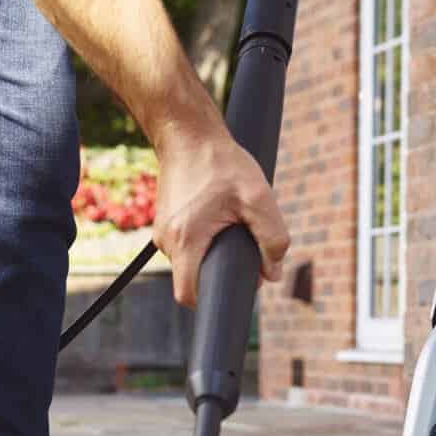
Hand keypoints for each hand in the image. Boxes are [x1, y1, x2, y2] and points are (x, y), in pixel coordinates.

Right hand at [152, 119, 289, 308]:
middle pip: (194, 278)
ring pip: (191, 262)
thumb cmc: (222, 163)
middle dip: (220, 272)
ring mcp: (162, 232)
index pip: (188, 294)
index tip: (233, 289)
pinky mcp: (165, 224)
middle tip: (243, 246)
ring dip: (213, 253)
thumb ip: (273, 239)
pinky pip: (187, 247)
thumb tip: (272, 273)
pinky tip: (217, 218)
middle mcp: (167, 240)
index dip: (211, 301)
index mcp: (186, 240)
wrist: (188, 134)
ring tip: (229, 224)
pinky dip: (204, 241)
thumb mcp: (259, 198)